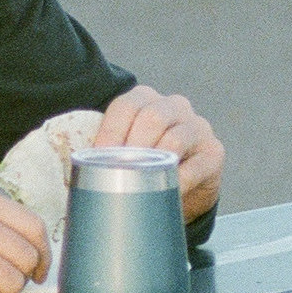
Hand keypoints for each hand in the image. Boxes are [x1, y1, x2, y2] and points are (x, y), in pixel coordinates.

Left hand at [92, 83, 223, 223]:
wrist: (182, 187)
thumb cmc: (144, 164)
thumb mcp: (124, 150)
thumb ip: (105, 150)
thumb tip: (77, 163)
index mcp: (146, 99)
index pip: (126, 106)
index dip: (110, 132)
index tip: (99, 158)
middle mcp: (174, 106)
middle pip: (151, 117)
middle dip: (132, 148)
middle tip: (120, 172)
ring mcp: (197, 127)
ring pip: (174, 138)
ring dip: (155, 164)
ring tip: (140, 184)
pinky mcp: (214, 152)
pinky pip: (195, 166)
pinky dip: (178, 182)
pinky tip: (166, 193)